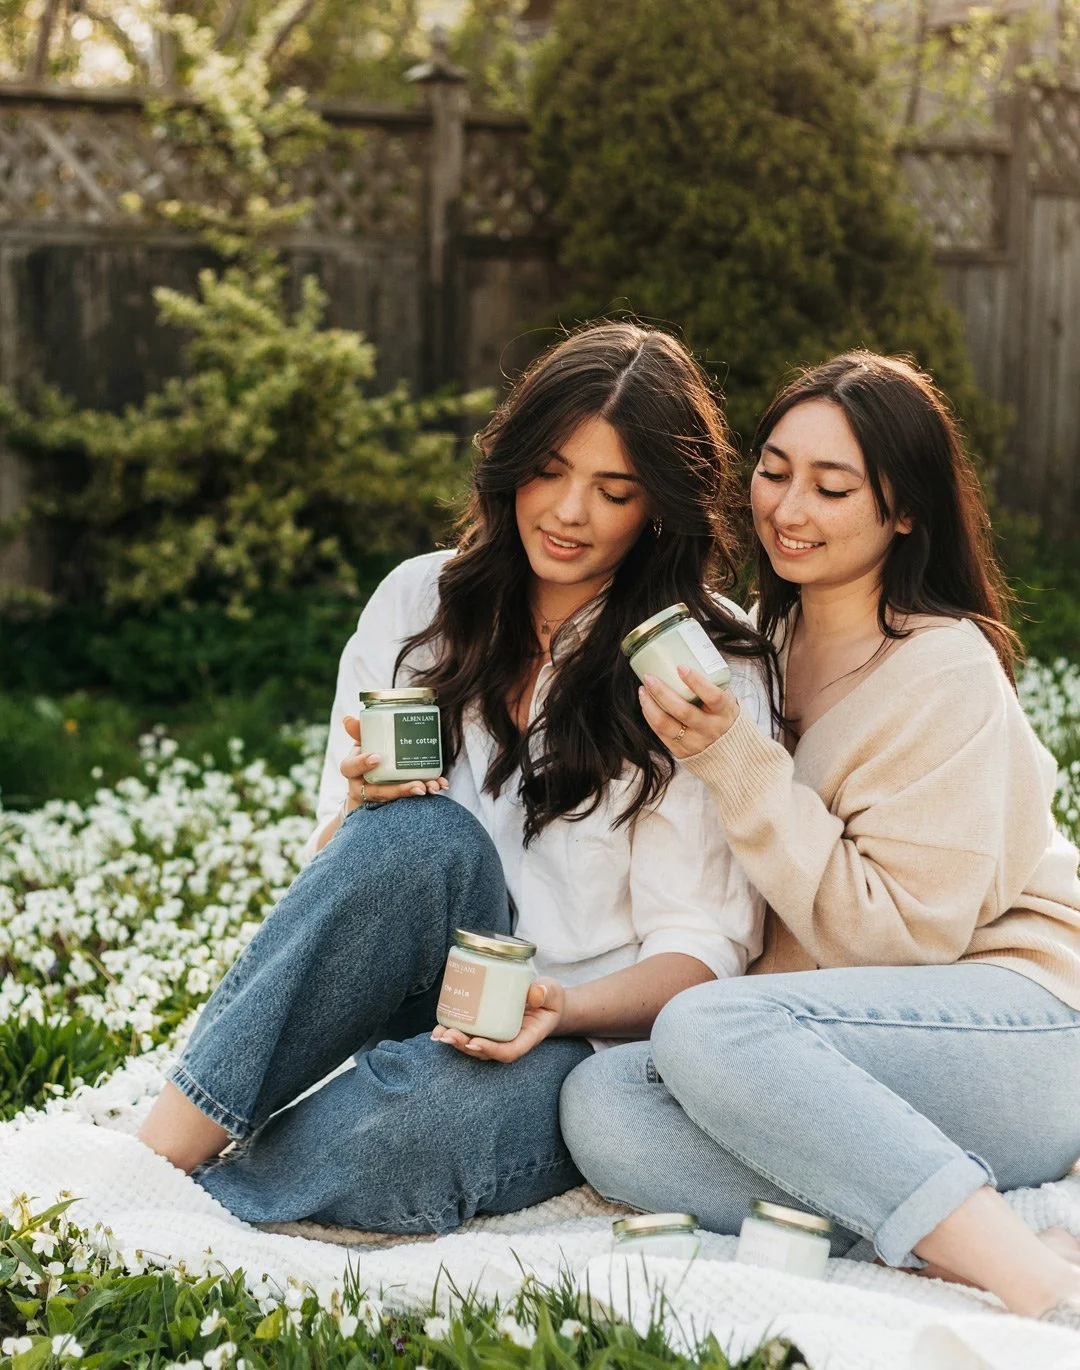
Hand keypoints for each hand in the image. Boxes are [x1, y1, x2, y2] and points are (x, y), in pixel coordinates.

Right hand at [340, 715, 449, 810]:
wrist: (367, 782)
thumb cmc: (365, 755)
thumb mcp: (361, 742)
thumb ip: (359, 731)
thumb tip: (348, 719)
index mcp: (352, 769)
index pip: (350, 768)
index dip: (362, 763)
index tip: (377, 757)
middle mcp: (362, 786)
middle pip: (377, 792)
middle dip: (399, 789)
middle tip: (418, 785)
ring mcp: (379, 795)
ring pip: (394, 798)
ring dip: (414, 792)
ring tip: (431, 787)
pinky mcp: (394, 799)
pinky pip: (409, 800)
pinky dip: (426, 790)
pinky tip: (440, 784)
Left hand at [430, 978, 564, 1062]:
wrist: (545, 1000)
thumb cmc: (549, 998)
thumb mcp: (552, 992)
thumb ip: (546, 992)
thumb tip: (535, 992)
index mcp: (528, 1037)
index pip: (510, 1051)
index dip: (491, 1050)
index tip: (476, 1042)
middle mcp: (509, 1041)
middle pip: (485, 1052)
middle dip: (465, 1046)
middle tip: (448, 1035)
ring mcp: (496, 1037)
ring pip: (474, 1046)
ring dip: (455, 1041)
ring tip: (439, 1032)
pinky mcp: (487, 1027)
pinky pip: (470, 1033)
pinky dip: (454, 1031)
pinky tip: (439, 1026)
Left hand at [638, 664, 739, 757]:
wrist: (731, 749)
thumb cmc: (722, 714)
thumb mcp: (725, 698)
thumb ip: (710, 681)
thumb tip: (684, 650)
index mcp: (724, 711)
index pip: (712, 696)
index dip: (696, 681)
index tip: (680, 666)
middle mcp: (711, 729)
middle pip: (682, 710)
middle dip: (661, 692)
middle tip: (649, 677)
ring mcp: (695, 743)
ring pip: (665, 724)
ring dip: (649, 705)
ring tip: (643, 689)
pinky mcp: (682, 752)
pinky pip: (660, 734)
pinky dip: (650, 716)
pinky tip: (646, 703)